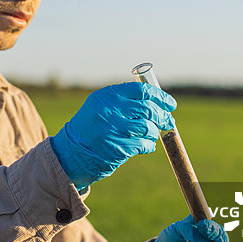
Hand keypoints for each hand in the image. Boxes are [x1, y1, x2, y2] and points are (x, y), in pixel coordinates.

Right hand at [49, 82, 175, 190]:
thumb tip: (157, 101)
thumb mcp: (102, 105)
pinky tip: (147, 145)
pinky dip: (149, 145)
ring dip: (154, 131)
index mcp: (108, 96)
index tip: (170, 104)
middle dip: (163, 116)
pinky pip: (143, 144)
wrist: (72, 150)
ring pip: (148, 128)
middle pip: (148, 110)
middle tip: (168, 120)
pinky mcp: (117, 148)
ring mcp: (113, 130)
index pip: (142, 91)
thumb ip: (125, 100)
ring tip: (152, 133)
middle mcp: (110, 111)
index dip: (160, 97)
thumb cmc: (91, 125)